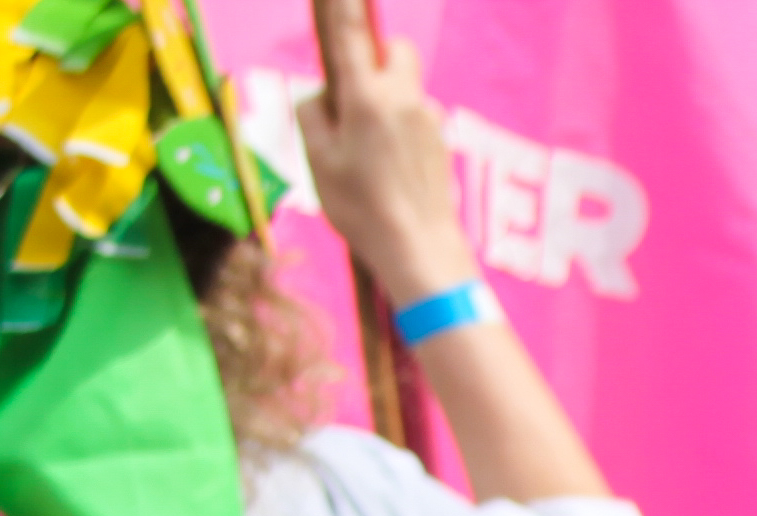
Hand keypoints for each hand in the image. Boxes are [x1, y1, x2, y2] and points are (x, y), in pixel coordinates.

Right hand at [299, 12, 478, 301]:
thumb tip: (324, 96)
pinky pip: (416, 117)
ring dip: (387, 98)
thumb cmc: (362, 208)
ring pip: (406, 87)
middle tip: (353, 89)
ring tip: (367, 148)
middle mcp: (404, 100)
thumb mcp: (317, 159)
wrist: (421, 250)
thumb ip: (313, 114)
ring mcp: (429, 120)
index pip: (351, 35)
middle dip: (378, 55)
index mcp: (367, 98)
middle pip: (396, 51)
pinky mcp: (443, 142)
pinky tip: (389, 166)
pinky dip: (399, 126)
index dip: (343, 7)